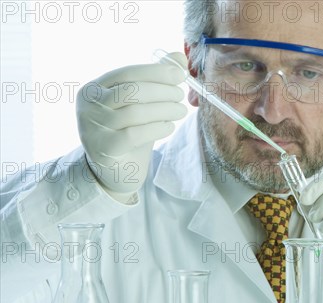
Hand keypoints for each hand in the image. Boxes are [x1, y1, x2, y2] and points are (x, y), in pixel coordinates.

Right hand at [77, 52, 187, 202]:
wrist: (115, 171)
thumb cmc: (128, 133)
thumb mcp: (141, 105)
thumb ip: (155, 80)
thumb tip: (178, 58)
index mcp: (94, 89)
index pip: (127, 73)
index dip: (156, 71)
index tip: (180, 74)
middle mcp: (88, 106)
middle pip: (131, 91)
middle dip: (162, 91)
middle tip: (180, 96)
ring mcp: (93, 128)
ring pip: (135, 112)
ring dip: (165, 109)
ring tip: (180, 111)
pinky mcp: (104, 149)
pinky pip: (135, 134)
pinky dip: (158, 128)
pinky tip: (169, 127)